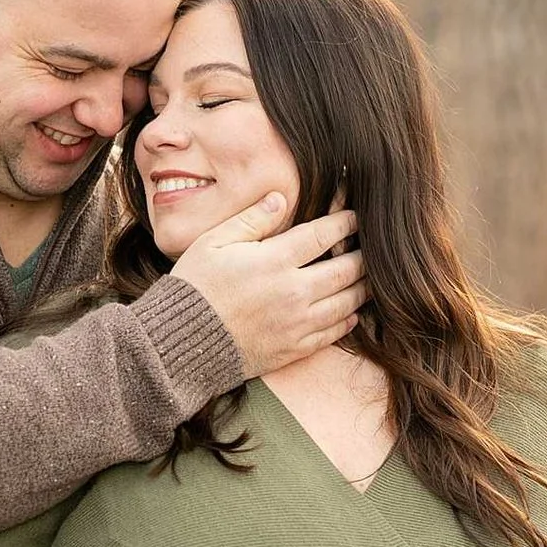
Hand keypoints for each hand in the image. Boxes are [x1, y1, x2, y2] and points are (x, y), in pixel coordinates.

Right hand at [170, 196, 366, 376]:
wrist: (178, 343)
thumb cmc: (193, 288)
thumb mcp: (212, 243)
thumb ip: (250, 219)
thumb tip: (279, 198)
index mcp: (275, 260)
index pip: (324, 234)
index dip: (345, 222)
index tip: (354, 215)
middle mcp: (294, 291)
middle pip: (347, 269)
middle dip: (362, 254)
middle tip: (369, 247)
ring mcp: (297, 323)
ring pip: (348, 302)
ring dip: (362, 287)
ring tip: (367, 278)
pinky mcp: (294, 348)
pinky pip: (334, 333)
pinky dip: (348, 319)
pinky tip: (350, 311)